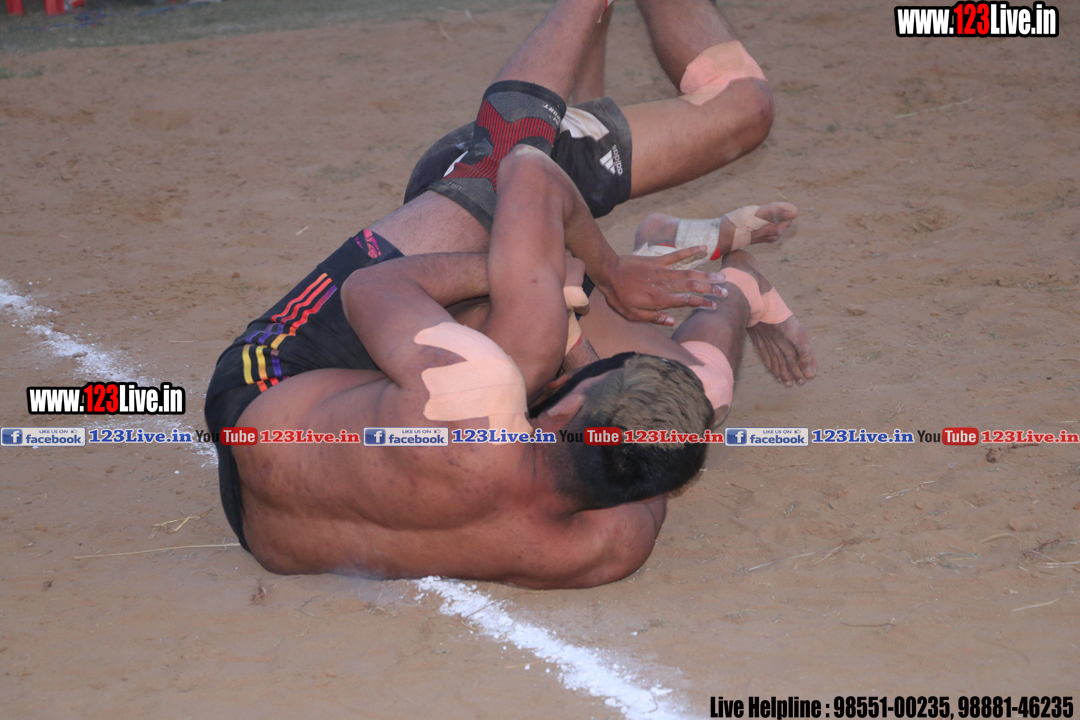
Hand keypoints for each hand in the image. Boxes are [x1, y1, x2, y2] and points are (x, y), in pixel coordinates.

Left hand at [598, 246, 726, 325]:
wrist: (608, 272)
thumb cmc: (619, 296)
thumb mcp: (632, 314)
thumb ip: (653, 318)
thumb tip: (672, 322)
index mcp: (660, 299)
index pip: (686, 301)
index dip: (702, 303)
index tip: (714, 306)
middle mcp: (665, 285)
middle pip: (693, 286)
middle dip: (711, 289)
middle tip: (726, 291)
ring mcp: (663, 271)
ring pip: (689, 272)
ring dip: (707, 275)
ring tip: (722, 277)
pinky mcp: (658, 260)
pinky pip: (677, 255)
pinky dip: (691, 251)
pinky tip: (704, 248)